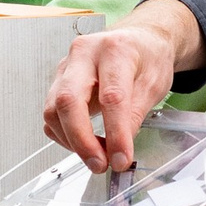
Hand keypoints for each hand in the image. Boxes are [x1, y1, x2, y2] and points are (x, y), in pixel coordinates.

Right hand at [43, 0, 204, 172]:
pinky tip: (85, 142)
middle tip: (100, 164)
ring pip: (53, 110)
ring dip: (72, 141)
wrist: (139, 42)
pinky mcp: (58, 82)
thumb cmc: (148, 57)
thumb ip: (134, 116)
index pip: (111, 96)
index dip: (115, 133)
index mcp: (115, 49)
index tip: (121, 158)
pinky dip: (65, 135)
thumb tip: (118, 150)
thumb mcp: (154, 84)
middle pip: (68, 100)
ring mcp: (66, 67)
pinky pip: (51, 115)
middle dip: (81, 140)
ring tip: (98, 155)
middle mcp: (84, 54)